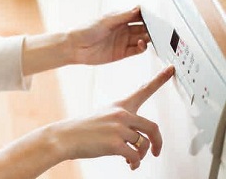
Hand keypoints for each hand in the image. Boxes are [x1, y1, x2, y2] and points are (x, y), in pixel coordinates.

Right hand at [0, 66, 174, 177]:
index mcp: (119, 105)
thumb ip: (122, 122)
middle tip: (156, 151)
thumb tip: (139, 139)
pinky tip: (129, 164)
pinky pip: (136, 156)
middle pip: (153, 127)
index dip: (159, 79)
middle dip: (158, 143)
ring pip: (143, 144)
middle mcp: (121, 114)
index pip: (143, 89)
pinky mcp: (115, 144)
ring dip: (141, 155)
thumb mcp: (102, 116)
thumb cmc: (82, 128)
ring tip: (133, 160)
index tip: (170, 69)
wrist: (64, 137)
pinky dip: (135, 163)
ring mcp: (118, 128)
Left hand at [69, 6, 150, 64]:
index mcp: (119, 18)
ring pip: (142, 38)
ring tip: (155, 37)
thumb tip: (138, 8)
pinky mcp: (122, 52)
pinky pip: (137, 50)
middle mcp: (123, 29)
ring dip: (149, 38)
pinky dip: (143, 47)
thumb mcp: (105, 20)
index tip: (157, 16)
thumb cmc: (86, 30)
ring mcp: (123, 41)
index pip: (138, 16)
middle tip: (162, 28)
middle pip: (142, 28)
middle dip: (152, 28)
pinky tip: (143, 44)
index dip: (148, 16)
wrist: (75, 47)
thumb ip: (123, 16)